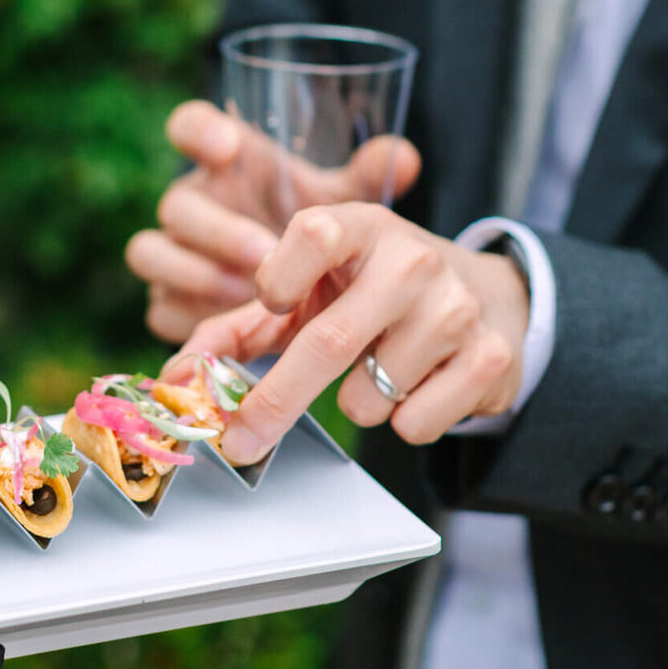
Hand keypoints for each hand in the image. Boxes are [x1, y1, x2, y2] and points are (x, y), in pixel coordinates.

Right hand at [126, 99, 421, 342]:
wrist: (308, 301)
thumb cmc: (320, 241)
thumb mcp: (344, 208)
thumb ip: (367, 178)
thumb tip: (405, 156)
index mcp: (227, 166)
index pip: (189, 127)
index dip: (198, 132)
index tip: (227, 148)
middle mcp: (193, 205)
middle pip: (175, 203)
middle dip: (216, 229)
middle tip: (262, 252)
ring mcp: (172, 254)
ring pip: (149, 252)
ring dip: (194, 273)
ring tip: (243, 293)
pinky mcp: (167, 300)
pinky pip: (157, 307)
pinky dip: (187, 316)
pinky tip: (225, 326)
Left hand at [166, 203, 529, 463]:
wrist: (484, 298)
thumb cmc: (370, 295)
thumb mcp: (310, 292)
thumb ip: (237, 329)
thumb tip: (177, 376)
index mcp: (360, 228)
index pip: (313, 233)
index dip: (280, 274)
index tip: (271, 302)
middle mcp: (412, 260)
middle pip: (329, 341)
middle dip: (274, 402)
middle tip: (241, 440)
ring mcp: (456, 308)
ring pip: (369, 397)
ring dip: (356, 404)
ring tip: (379, 370)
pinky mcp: (490, 358)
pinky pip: (415, 423)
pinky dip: (403, 421)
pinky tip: (418, 385)